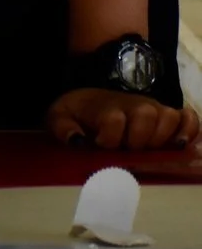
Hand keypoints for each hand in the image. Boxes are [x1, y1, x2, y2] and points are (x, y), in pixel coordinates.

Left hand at [47, 88, 201, 150]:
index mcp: (105, 107)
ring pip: (169, 116)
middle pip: (146, 115)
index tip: (99, 144)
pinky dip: (190, 129)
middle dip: (138, 138)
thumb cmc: (78, 113)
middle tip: (129, 148)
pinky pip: (188, 118)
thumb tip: (77, 141)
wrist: (90, 99)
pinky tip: (179, 143)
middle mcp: (133, 106)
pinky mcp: (167, 116)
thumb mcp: (59, 118)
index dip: (109, 137)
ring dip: (162, 135)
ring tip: (151, 148)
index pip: (114, 119)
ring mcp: (153, 110)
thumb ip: (62, 128)